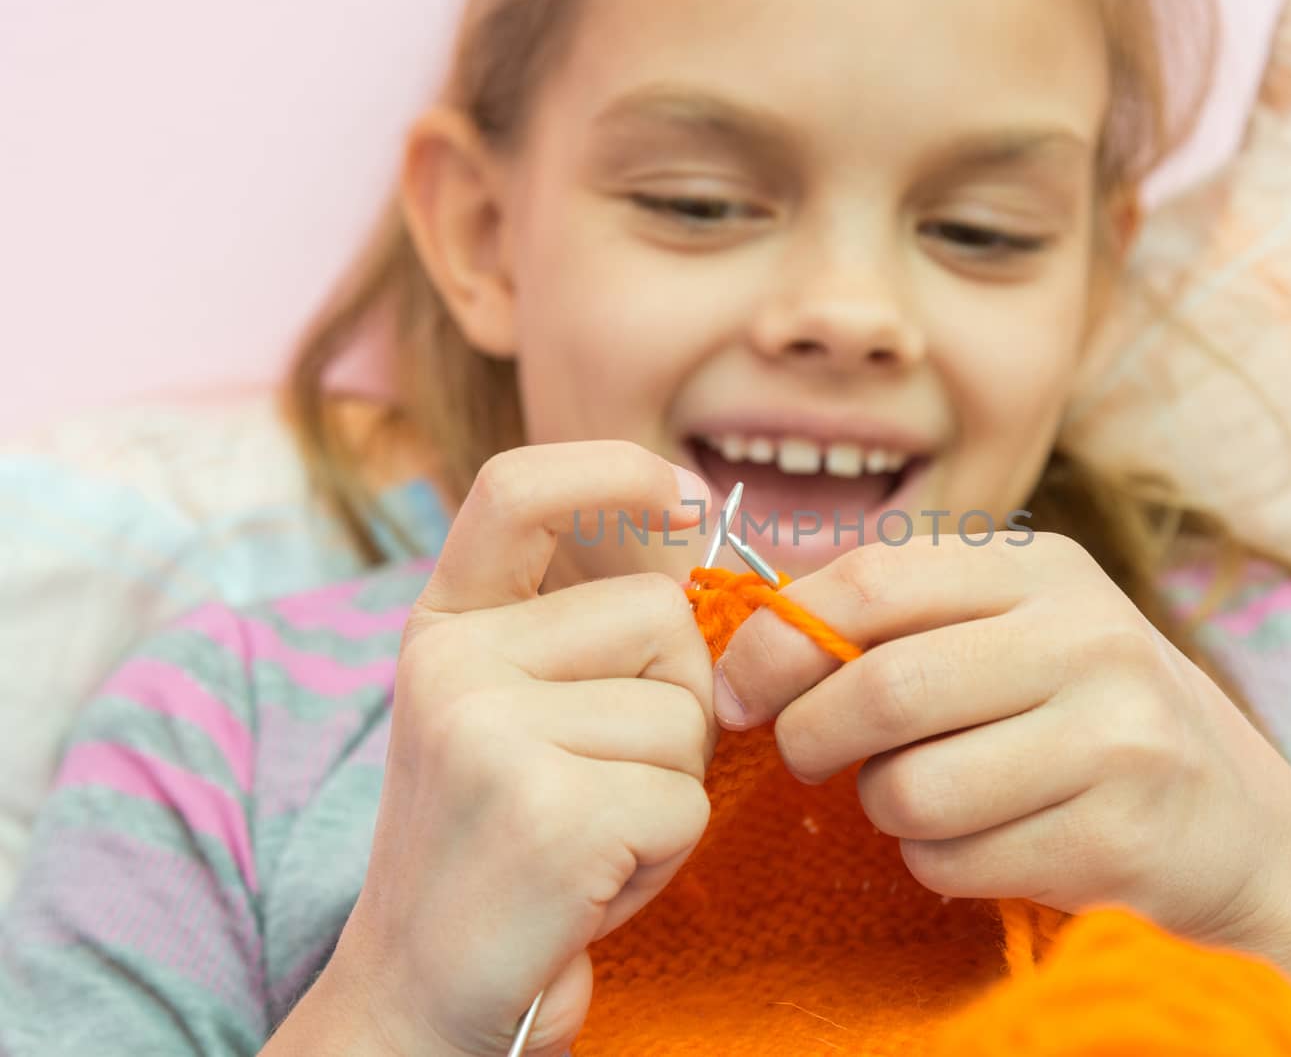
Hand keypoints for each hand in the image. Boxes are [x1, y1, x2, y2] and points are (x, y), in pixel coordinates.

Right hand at [319, 442, 716, 1056]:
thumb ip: (584, 632)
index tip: (681, 498)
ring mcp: (490, 734)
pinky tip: (591, 882)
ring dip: (669, 791)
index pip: (517, 487)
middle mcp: (453, 663)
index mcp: (446, 625)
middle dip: (677, 703)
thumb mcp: (516, 712)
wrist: (423, 991)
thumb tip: (696, 542)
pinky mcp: (546, 813)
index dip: (613, 470)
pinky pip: (687, 801)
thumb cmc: (502, 845)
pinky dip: (665, 853)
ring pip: (687, 717)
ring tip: (588, 835)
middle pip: (662, 620)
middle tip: (604, 780)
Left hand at [712, 533, 1290, 955]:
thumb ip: (906, 619)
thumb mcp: (1021, 633)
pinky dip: (938, 863)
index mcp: (1044, 569)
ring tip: (926, 796)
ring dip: (885, 809)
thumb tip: (755, 644)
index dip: (778, 640)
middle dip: (810, 737)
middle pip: (878, 688)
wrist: (1244, 827)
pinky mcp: (1120, 835)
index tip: (738, 691)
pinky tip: (987, 839)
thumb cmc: (1096, 717)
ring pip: (908, 790)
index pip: (871, 581)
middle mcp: (1086, 637)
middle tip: (809, 756)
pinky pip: (954, 861)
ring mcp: (1113, 736)